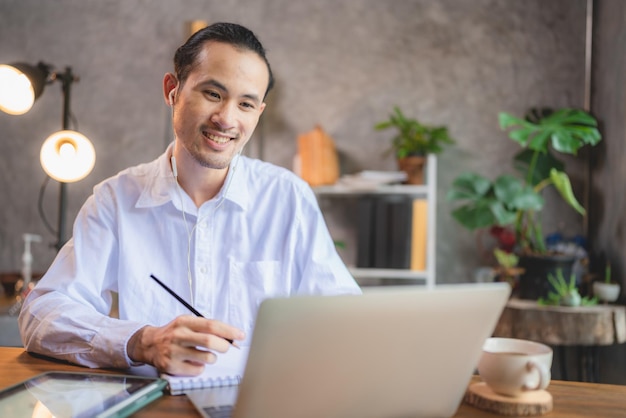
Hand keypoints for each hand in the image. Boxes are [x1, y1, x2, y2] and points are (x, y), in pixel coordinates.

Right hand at [127, 315, 244, 375]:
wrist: (149, 344)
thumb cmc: (175, 333)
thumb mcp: (188, 323)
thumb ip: (208, 328)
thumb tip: (232, 339)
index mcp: (185, 322)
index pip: (211, 325)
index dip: (229, 331)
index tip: (241, 335)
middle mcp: (178, 336)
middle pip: (210, 341)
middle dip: (224, 346)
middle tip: (227, 348)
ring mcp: (174, 352)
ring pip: (206, 358)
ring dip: (213, 358)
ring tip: (208, 355)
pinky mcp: (171, 366)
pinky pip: (197, 370)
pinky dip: (201, 367)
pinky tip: (195, 362)